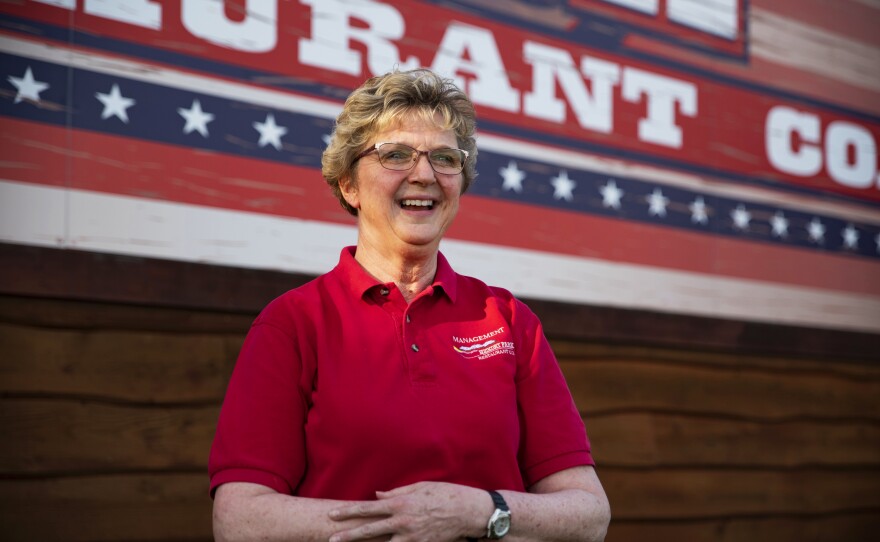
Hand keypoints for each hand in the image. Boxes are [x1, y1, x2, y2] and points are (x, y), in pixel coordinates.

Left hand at [328, 481, 489, 541]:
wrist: (467, 512)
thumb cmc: (444, 494)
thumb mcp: (419, 487)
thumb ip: (396, 492)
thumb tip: (377, 496)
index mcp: (400, 503)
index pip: (368, 508)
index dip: (349, 512)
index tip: (333, 515)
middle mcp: (402, 521)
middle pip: (369, 530)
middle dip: (348, 535)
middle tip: (331, 539)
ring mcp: (411, 537)